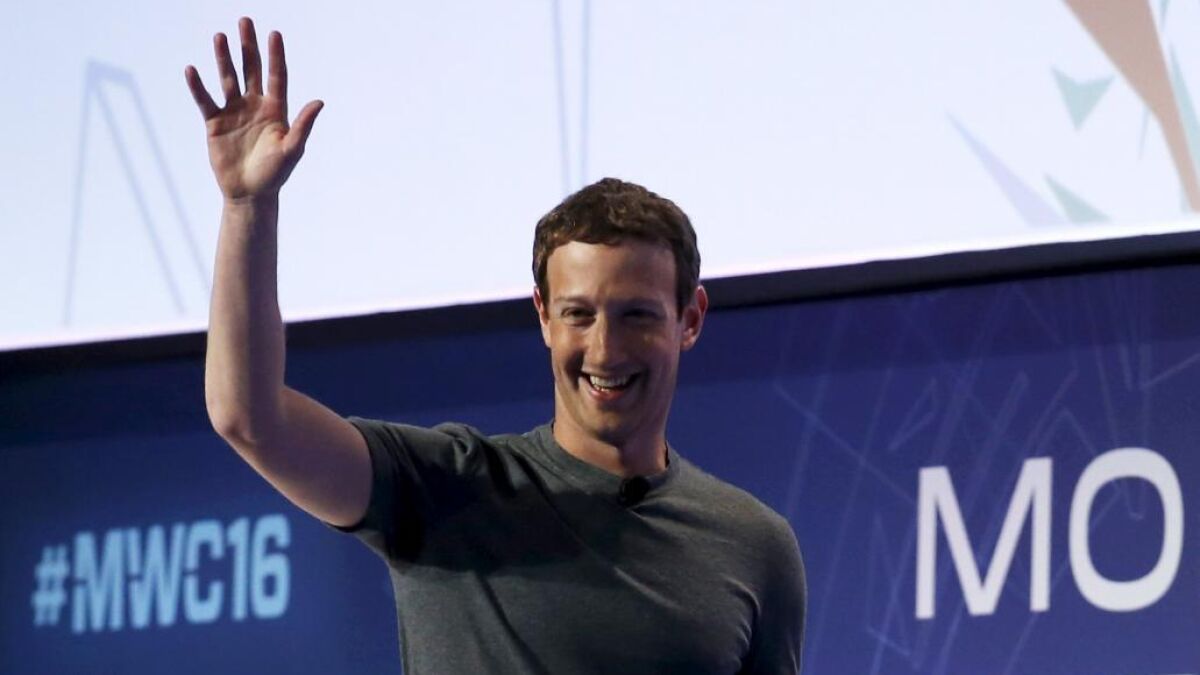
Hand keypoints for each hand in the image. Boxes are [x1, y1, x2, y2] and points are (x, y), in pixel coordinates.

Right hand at [185, 17, 322, 202]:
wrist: (249, 193)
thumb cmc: (275, 174)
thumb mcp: (292, 149)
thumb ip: (303, 125)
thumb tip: (319, 102)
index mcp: (276, 110)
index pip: (276, 76)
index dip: (275, 55)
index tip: (274, 33)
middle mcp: (254, 106)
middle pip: (251, 69)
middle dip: (248, 46)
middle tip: (245, 21)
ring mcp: (234, 112)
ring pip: (228, 79)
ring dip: (223, 58)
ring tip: (220, 36)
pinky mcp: (215, 123)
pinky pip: (206, 100)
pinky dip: (198, 86)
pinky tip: (192, 70)